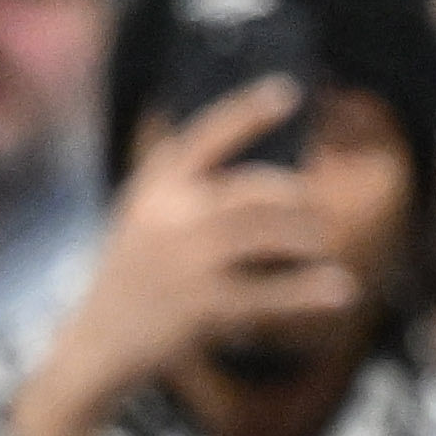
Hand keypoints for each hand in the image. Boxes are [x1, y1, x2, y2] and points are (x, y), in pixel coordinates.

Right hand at [10, 79, 354, 435]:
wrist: (93, 345)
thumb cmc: (135, 274)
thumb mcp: (145, 218)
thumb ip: (191, 190)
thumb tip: (278, 174)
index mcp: (155, 189)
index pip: (206, 136)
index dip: (249, 111)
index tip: (291, 90)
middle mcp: (169, 217)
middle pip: (257, 188)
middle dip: (297, 195)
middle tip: (315, 209)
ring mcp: (186, 262)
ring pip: (273, 233)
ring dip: (309, 239)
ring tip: (321, 247)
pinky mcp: (202, 307)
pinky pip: (273, 292)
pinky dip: (311, 291)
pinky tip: (341, 290)